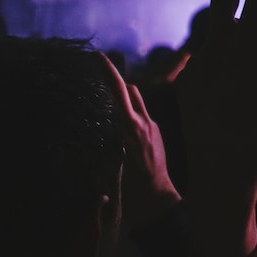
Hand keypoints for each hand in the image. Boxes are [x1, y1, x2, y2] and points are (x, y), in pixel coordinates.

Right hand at [100, 54, 180, 229]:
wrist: (157, 200)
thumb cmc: (131, 187)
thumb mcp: (113, 160)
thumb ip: (109, 137)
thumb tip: (103, 119)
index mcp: (131, 127)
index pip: (120, 91)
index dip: (109, 72)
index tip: (98, 55)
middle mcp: (145, 123)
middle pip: (131, 91)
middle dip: (118, 86)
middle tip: (100, 87)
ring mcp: (154, 127)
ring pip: (138, 103)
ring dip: (126, 102)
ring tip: (110, 114)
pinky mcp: (157, 134)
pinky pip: (143, 118)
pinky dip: (132, 118)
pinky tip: (122, 133)